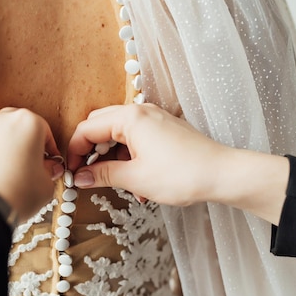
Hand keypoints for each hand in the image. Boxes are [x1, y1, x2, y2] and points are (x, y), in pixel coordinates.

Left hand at [0, 108, 62, 221]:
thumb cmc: (18, 195)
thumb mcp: (46, 186)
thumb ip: (49, 171)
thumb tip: (48, 168)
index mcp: (27, 123)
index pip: (43, 131)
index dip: (47, 149)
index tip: (48, 163)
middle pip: (13, 128)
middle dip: (19, 145)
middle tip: (22, 167)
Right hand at [67, 104, 228, 205]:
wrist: (223, 174)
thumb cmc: (182, 174)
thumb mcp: (135, 178)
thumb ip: (102, 175)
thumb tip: (81, 177)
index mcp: (129, 118)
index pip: (87, 129)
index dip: (74, 152)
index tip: (72, 173)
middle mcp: (141, 111)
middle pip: (100, 126)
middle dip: (90, 152)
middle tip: (87, 176)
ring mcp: (154, 119)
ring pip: (118, 134)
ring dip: (111, 158)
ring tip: (117, 184)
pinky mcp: (164, 129)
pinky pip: (136, 139)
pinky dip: (129, 158)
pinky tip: (137, 183)